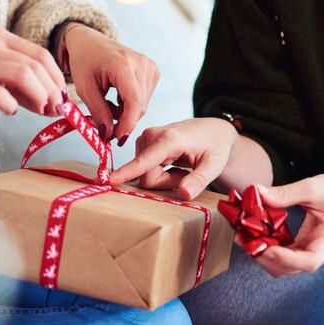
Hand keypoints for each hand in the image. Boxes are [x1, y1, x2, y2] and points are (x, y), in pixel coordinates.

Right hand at [0, 28, 65, 117]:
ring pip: (23, 75)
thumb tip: (53, 103)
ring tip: (41, 112)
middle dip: (52, 91)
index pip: (41, 55)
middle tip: (55, 110)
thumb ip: (20, 86)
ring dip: (39, 97)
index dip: (57, 79)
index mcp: (0, 39)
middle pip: (36, 65)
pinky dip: (11, 105)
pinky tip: (10, 111)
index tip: (63, 101)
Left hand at [62, 23, 158, 142]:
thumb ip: (98, 112)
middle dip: (122, 120)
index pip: (134, 102)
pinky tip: (117, 97)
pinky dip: (130, 105)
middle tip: (103, 123)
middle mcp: (142, 64)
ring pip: (142, 105)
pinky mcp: (152, 71)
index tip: (117, 139)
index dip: (127, 124)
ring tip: (107, 104)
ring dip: (125, 113)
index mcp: (124, 65)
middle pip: (139, 107)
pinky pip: (144, 99)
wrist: (90, 41)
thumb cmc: (84, 61)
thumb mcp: (85, 88)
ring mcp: (150, 67)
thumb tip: (108, 135)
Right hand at [110, 117, 238, 199]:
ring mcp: (145, 138)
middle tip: (185, 172)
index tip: (108, 180)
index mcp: (170, 140)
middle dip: (165, 182)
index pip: (145, 161)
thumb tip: (184, 193)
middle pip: (147, 177)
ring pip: (145, 175)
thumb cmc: (215, 147)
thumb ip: (200, 180)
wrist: (212, 131)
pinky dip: (160, 172)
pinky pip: (144, 171)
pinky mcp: (142, 143)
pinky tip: (172, 162)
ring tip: (181, 165)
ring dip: (164, 178)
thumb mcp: (215, 165)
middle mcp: (152, 135)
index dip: (128, 172)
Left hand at [249, 174, 323, 276]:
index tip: (268, 248)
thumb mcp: (313, 187)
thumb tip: (255, 193)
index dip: (286, 259)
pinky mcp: (297, 248)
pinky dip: (263, 247)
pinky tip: (251, 233)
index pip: (309, 261)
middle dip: (263, 256)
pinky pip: (278, 255)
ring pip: (279, 266)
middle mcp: (316, 253)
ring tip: (242, 235)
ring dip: (259, 254)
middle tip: (243, 238)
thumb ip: (284, 194)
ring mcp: (306, 253)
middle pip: (288, 268)